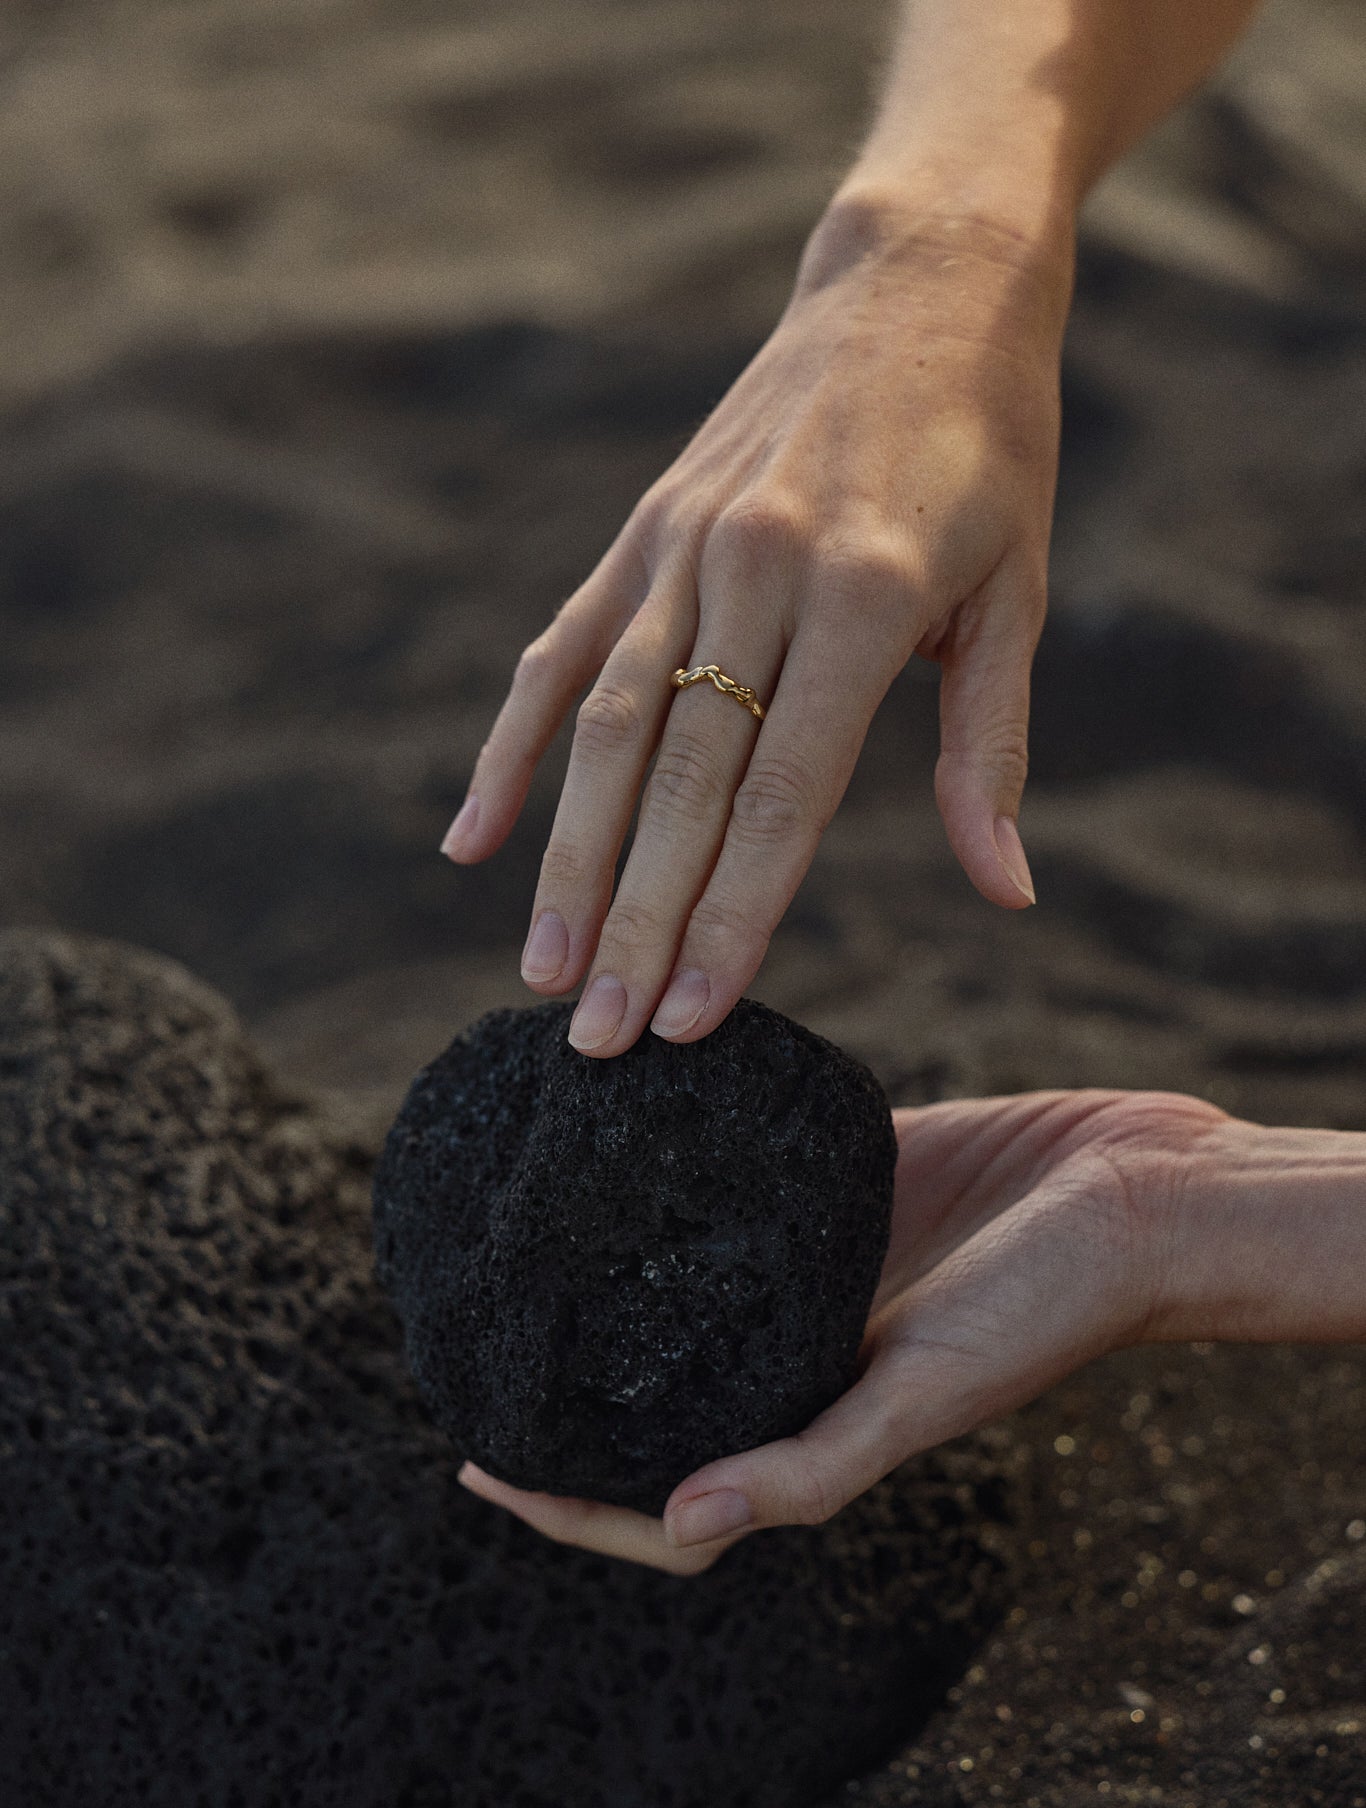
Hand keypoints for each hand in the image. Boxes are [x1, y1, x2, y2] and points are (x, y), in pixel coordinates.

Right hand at [441, 192, 1071, 1056]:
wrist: (919, 283)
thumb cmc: (989, 455)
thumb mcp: (1017, 596)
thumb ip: (990, 750)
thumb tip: (1006, 894)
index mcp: (858, 595)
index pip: (781, 795)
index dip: (733, 916)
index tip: (693, 1019)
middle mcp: (752, 571)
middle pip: (681, 783)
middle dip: (638, 921)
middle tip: (602, 1041)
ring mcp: (680, 549)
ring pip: (605, 731)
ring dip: (569, 861)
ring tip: (544, 973)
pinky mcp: (639, 535)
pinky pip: (559, 656)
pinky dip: (512, 750)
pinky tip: (475, 843)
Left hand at [458, 1088, 1227, 1572]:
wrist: (1132, 1191)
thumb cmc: (1046, 1311)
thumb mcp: (926, 1394)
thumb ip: (812, 1465)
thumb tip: (680, 1523)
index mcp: (813, 1426)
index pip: (669, 1503)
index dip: (573, 1506)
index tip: (478, 1467)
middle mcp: (797, 1358)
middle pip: (656, 1402)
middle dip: (564, 1401)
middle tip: (466, 1356)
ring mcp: (807, 1274)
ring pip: (679, 1295)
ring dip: (603, 1292)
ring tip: (509, 1261)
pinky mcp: (826, 1189)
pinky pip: (725, 1196)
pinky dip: (666, 1189)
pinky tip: (601, 1152)